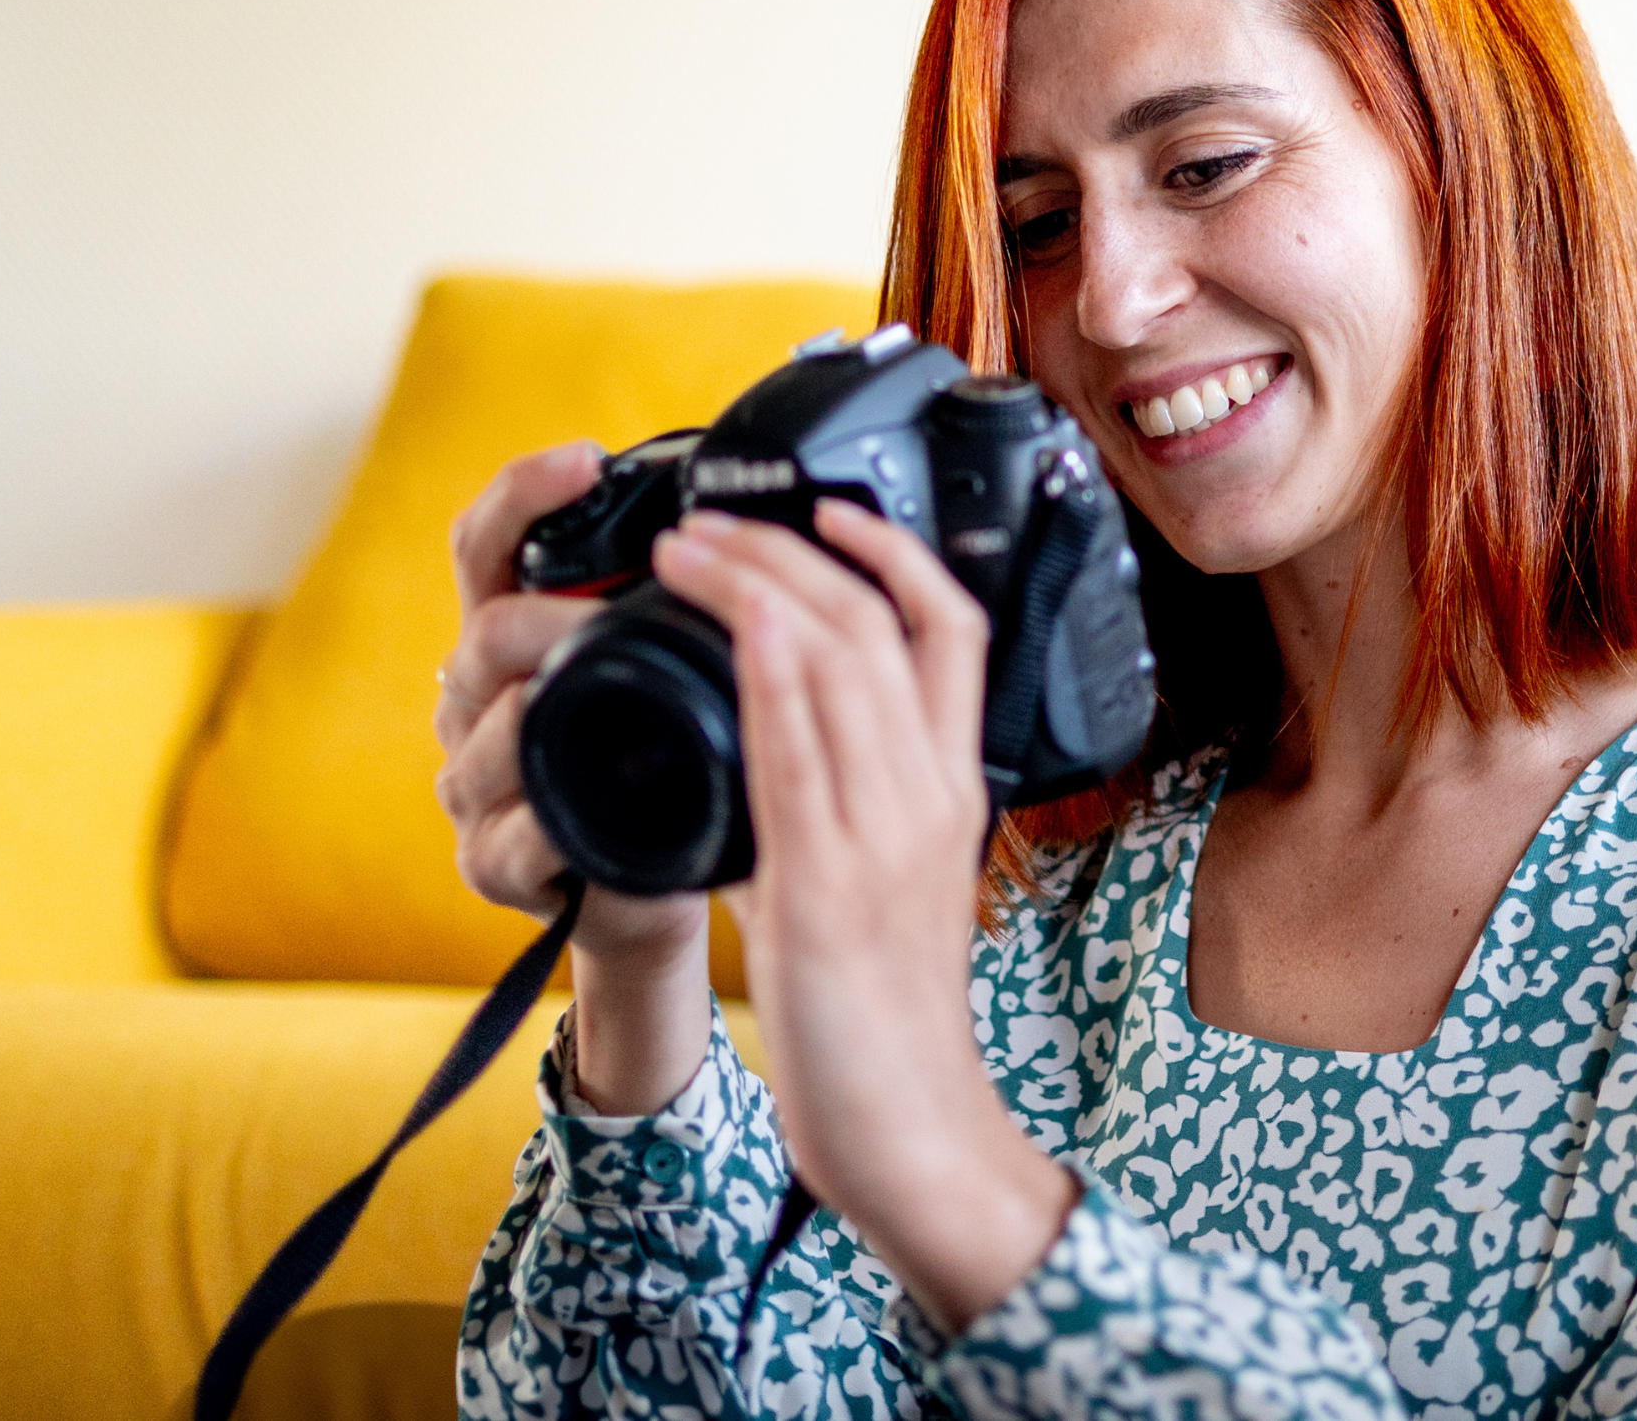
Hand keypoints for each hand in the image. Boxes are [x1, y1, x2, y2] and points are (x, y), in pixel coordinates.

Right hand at [436, 441, 711, 1111]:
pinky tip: (581, 824)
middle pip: (484, 627)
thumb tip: (755, 526)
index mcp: (522, 635)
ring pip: (486, 731)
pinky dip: (547, 829)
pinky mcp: (492, 861)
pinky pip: (509, 838)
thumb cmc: (671, 769)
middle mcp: (480, 697)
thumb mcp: (672, 669)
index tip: (586, 457)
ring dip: (543, 714)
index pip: (492, 541)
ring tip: (596, 695)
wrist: (658, 890)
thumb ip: (680, 606)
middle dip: (554, 616)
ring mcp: (477, 781)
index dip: (526, 492)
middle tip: (618, 615)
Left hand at [653, 499, 1075, 1328]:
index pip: (951, 633)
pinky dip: (770, 669)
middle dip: (794, 549)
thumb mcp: (874, 882)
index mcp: (948, 791)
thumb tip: (746, 741)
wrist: (910, 1128)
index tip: (834, 508)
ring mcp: (884, 836)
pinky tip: (734, 624)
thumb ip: (830, 805)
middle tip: (711, 518)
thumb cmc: (886, 1016)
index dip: (898, 553)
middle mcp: (928, 796)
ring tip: (685, 548)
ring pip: (842, 663)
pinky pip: (802, 751)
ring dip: (759, 584)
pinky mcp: (829, 888)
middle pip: (886, 623)